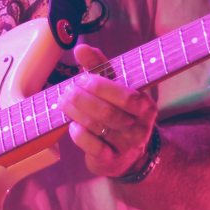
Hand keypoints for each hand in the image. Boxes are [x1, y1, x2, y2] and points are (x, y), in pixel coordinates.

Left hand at [62, 43, 157, 176]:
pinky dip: (79, 135)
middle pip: (109, 112)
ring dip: (76, 112)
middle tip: (68, 90)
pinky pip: (93, 147)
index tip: (83, 77)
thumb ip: (100, 67)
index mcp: (145, 107)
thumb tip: (81, 48)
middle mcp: (139, 128)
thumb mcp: (115, 88)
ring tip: (64, 102)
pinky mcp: (111, 161)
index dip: (102, 86)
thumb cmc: (120, 112)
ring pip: (98, 127)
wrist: (130, 155)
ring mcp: (125, 146)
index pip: (127, 95)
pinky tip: (72, 125)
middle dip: (84, 99)